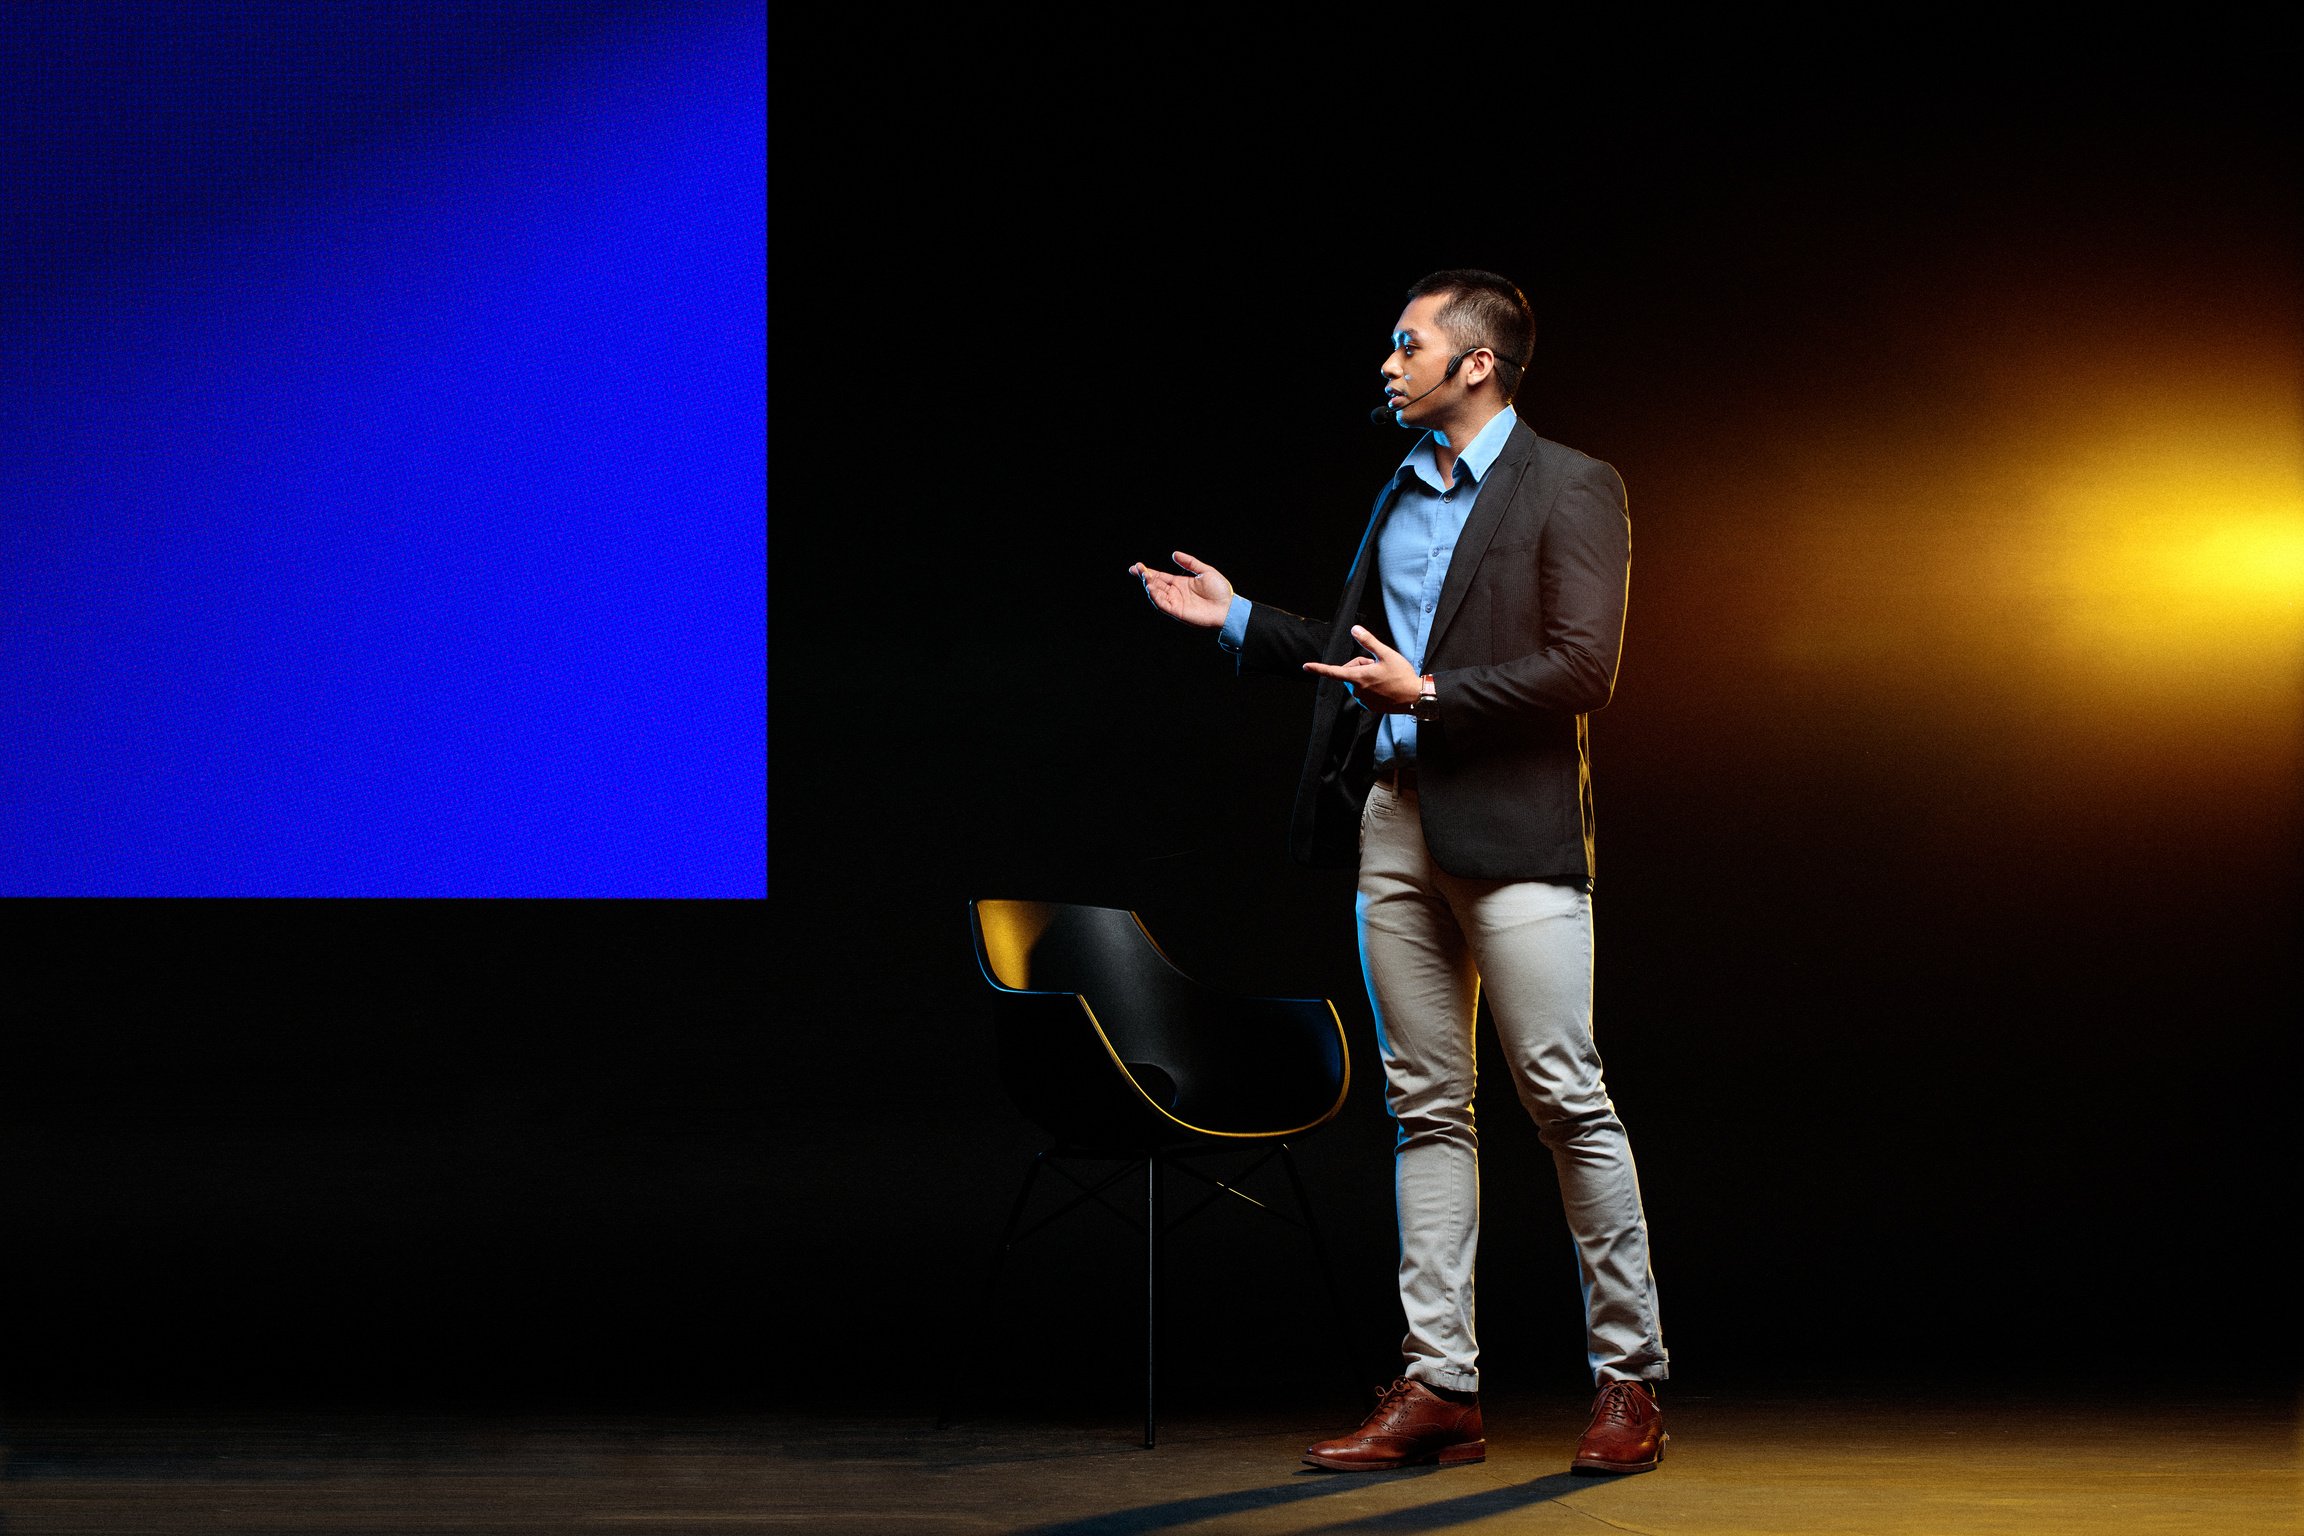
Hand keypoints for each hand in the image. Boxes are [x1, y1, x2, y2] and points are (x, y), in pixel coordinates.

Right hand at [1129, 550, 1233, 629]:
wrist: (1228, 607)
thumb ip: (1189, 563)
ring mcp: (1176, 603)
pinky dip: (1155, 597)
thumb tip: (1174, 554)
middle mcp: (1175, 593)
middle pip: (1155, 584)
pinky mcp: (1178, 612)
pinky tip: (1151, 588)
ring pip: (1157, 595)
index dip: (1148, 572)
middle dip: (1145, 577)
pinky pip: (1163, 605)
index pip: (1160, 577)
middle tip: (1137, 568)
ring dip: (1149, 586)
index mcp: (1180, 583)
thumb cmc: (1220, 591)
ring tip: (1145, 577)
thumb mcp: (1205, 571)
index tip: (1136, 566)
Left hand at [1303, 626, 1419, 711]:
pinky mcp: (1371, 706)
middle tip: (1379, 665)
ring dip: (1368, 676)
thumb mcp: (1386, 654)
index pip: (1334, 671)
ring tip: (1385, 676)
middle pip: (1352, 672)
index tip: (1306, 666)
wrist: (1415, 697)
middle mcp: (1358, 690)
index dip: (1318, 668)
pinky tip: (1386, 686)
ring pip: (1359, 682)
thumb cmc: (1402, 676)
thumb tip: (1354, 629)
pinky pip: (1366, 692)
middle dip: (1362, 666)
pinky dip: (1373, 687)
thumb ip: (1368, 642)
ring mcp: (1364, 700)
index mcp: (1359, 677)